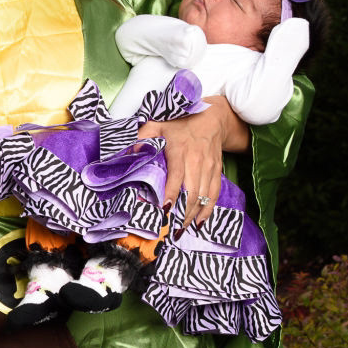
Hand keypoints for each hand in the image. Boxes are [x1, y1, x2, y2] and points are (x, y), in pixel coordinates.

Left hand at [137, 99, 246, 219]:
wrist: (213, 117)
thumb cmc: (180, 122)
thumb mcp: (158, 123)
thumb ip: (143, 136)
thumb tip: (130, 151)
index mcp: (181, 151)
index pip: (177, 177)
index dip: (171, 193)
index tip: (163, 209)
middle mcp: (197, 161)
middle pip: (191, 192)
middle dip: (181, 212)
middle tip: (170, 228)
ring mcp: (209, 168)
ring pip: (203, 196)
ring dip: (192, 215)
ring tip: (181, 230)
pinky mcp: (217, 172)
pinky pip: (214, 194)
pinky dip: (207, 210)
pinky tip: (199, 223)